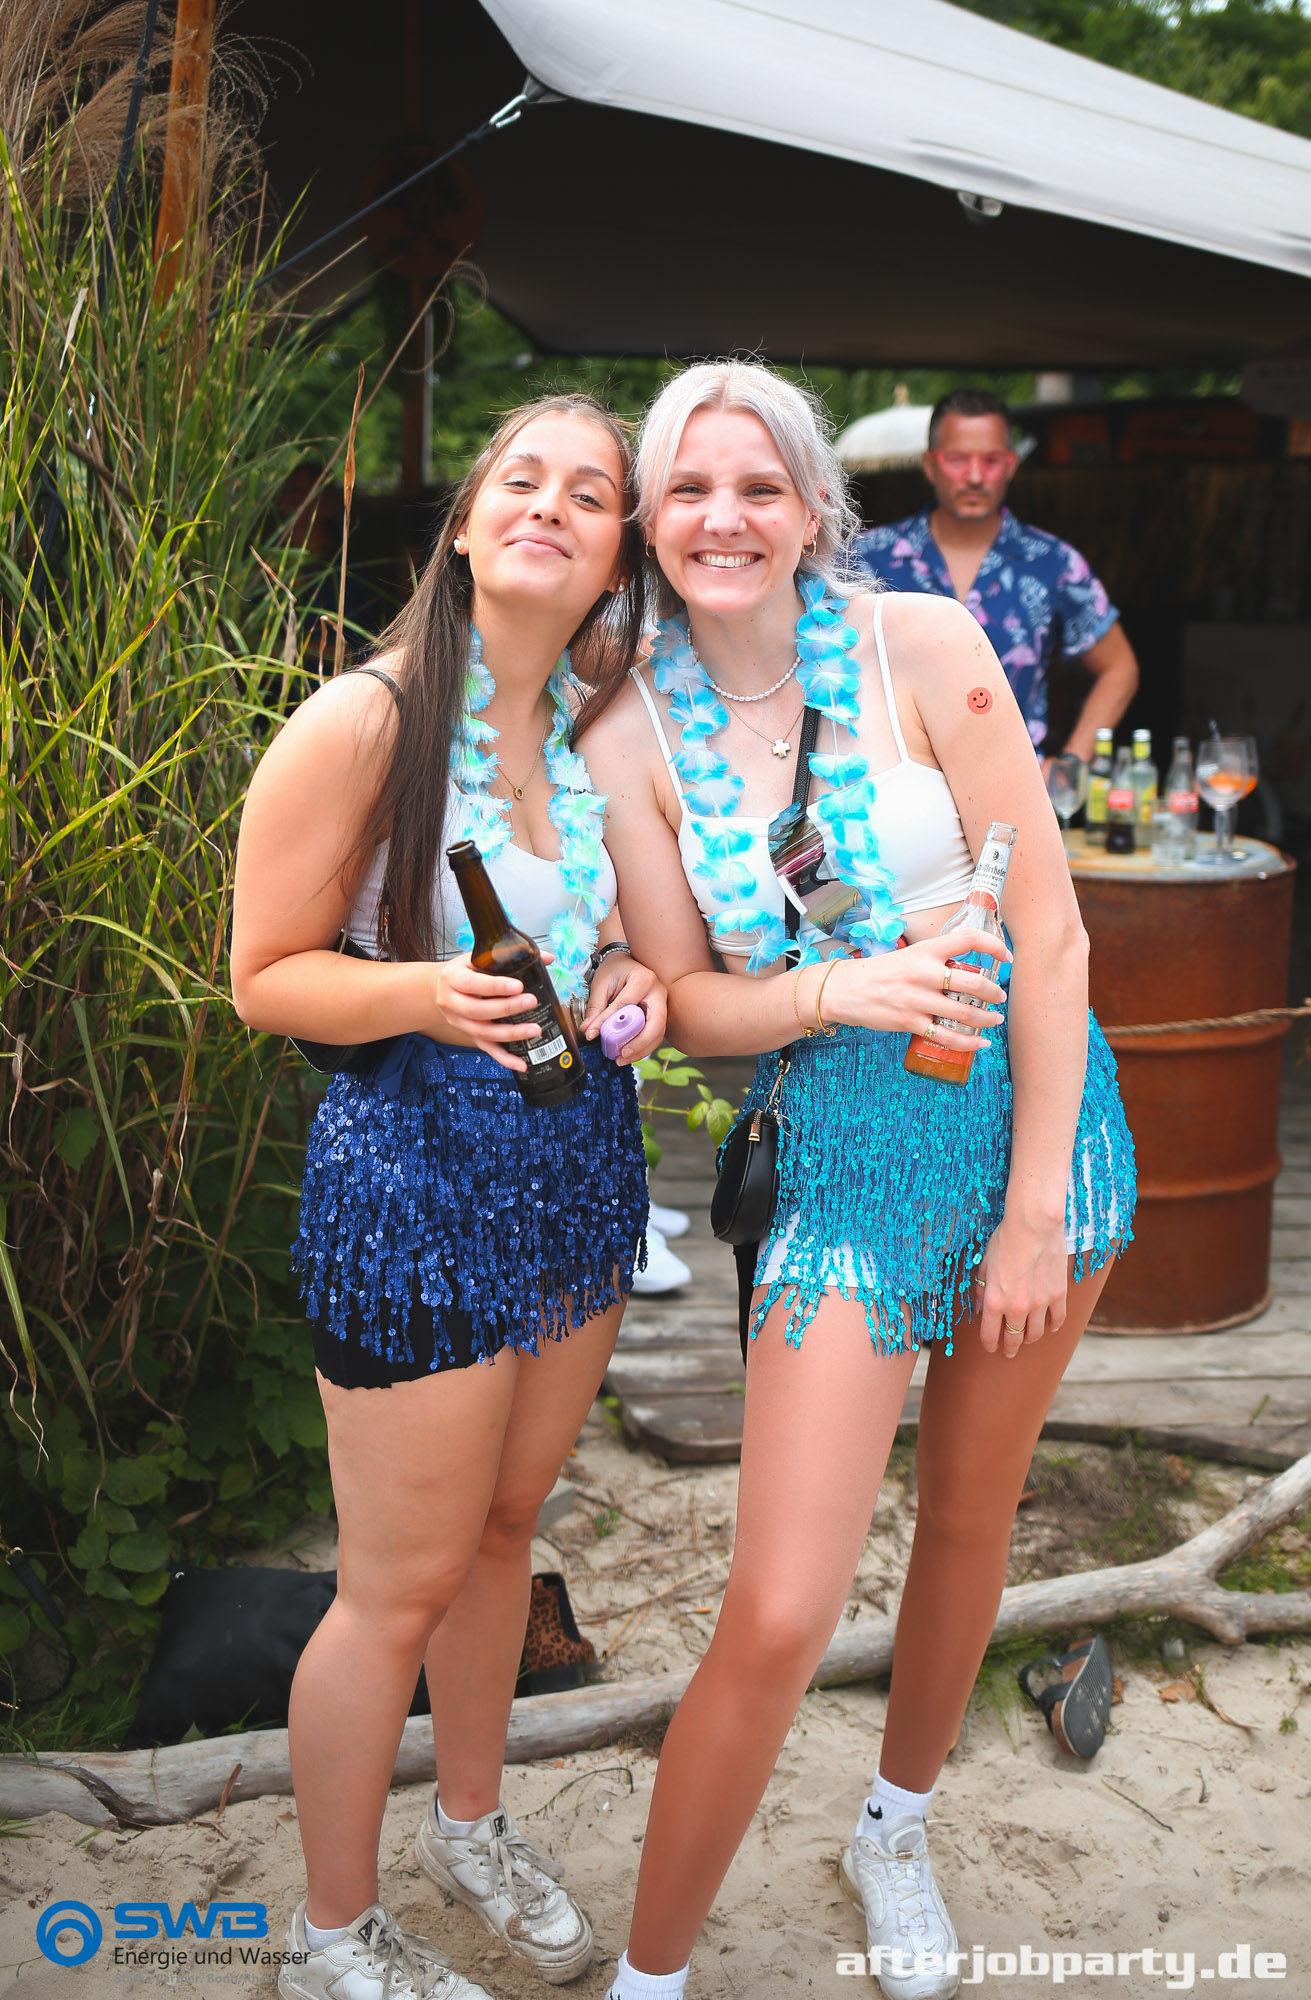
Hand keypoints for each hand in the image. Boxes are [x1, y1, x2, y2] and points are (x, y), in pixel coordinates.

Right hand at [432, 953, 545, 1071]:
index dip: (495, 986)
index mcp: (452, 978)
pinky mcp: (468, 1035)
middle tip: (531, 1002)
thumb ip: (509, 956)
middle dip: (507, 1008)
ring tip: (534, 1030)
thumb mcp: (478, 958)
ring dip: (511, 1034)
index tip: (518, 985)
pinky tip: (521, 1063)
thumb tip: (547, 958)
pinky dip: (505, 1059)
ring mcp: (459, 1022)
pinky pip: (487, 1049)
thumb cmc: (463, 971)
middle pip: (478, 1010)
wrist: (439, 988)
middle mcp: (451, 1002)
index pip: (473, 983)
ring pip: (483, 1033)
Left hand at [580, 953, 667, 1062]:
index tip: (595, 1034)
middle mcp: (658, 991)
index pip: (626, 1004)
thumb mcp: (601, 984)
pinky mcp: (660, 1014)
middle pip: (656, 1023)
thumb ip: (595, 1007)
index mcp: (643, 979)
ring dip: (642, 1049)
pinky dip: (643, 1046)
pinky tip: (628, 1053)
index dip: (611, 1021)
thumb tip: (588, 1031)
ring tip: (622, 1058)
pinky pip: (655, 1034)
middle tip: (621, 1055)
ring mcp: (662, 1003)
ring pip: (658, 1032)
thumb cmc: (615, 970)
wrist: (626, 962)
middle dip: (639, 1043)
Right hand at [822, 930, 1008, 1051]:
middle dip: (995, 994)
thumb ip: (935, 961)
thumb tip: (965, 973)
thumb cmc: (880, 973)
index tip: (1005, 956)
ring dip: (987, 1019)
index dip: (994, 945)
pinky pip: (948, 1036)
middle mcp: (924, 972)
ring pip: (966, 1013)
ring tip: (995, 1020)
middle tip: (1000, 997)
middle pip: (974, 983)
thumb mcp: (909, 956)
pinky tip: (980, 1043)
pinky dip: (969, 1042)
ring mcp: (918, 999)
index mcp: (926, 950)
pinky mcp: (911, 1022)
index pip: (968, 938)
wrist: (846, 990)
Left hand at [971, 1216, 1068, 1357]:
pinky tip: (1049, 1326)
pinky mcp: (1058, 1295)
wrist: (1033, 1225)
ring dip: (1029, 1339)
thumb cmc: (1005, 1240)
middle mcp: (1017, 1307)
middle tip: (1008, 1352)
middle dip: (1009, 1348)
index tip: (990, 1347)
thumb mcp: (984, 1264)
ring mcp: (1040, 1303)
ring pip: (1035, 1334)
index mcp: (995, 1301)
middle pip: (1014, 1339)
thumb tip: (980, 1309)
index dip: (989, 1345)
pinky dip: (1052, 1326)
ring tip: (1026, 1339)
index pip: (990, 1335)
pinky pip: (1057, 1320)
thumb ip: (981, 1289)